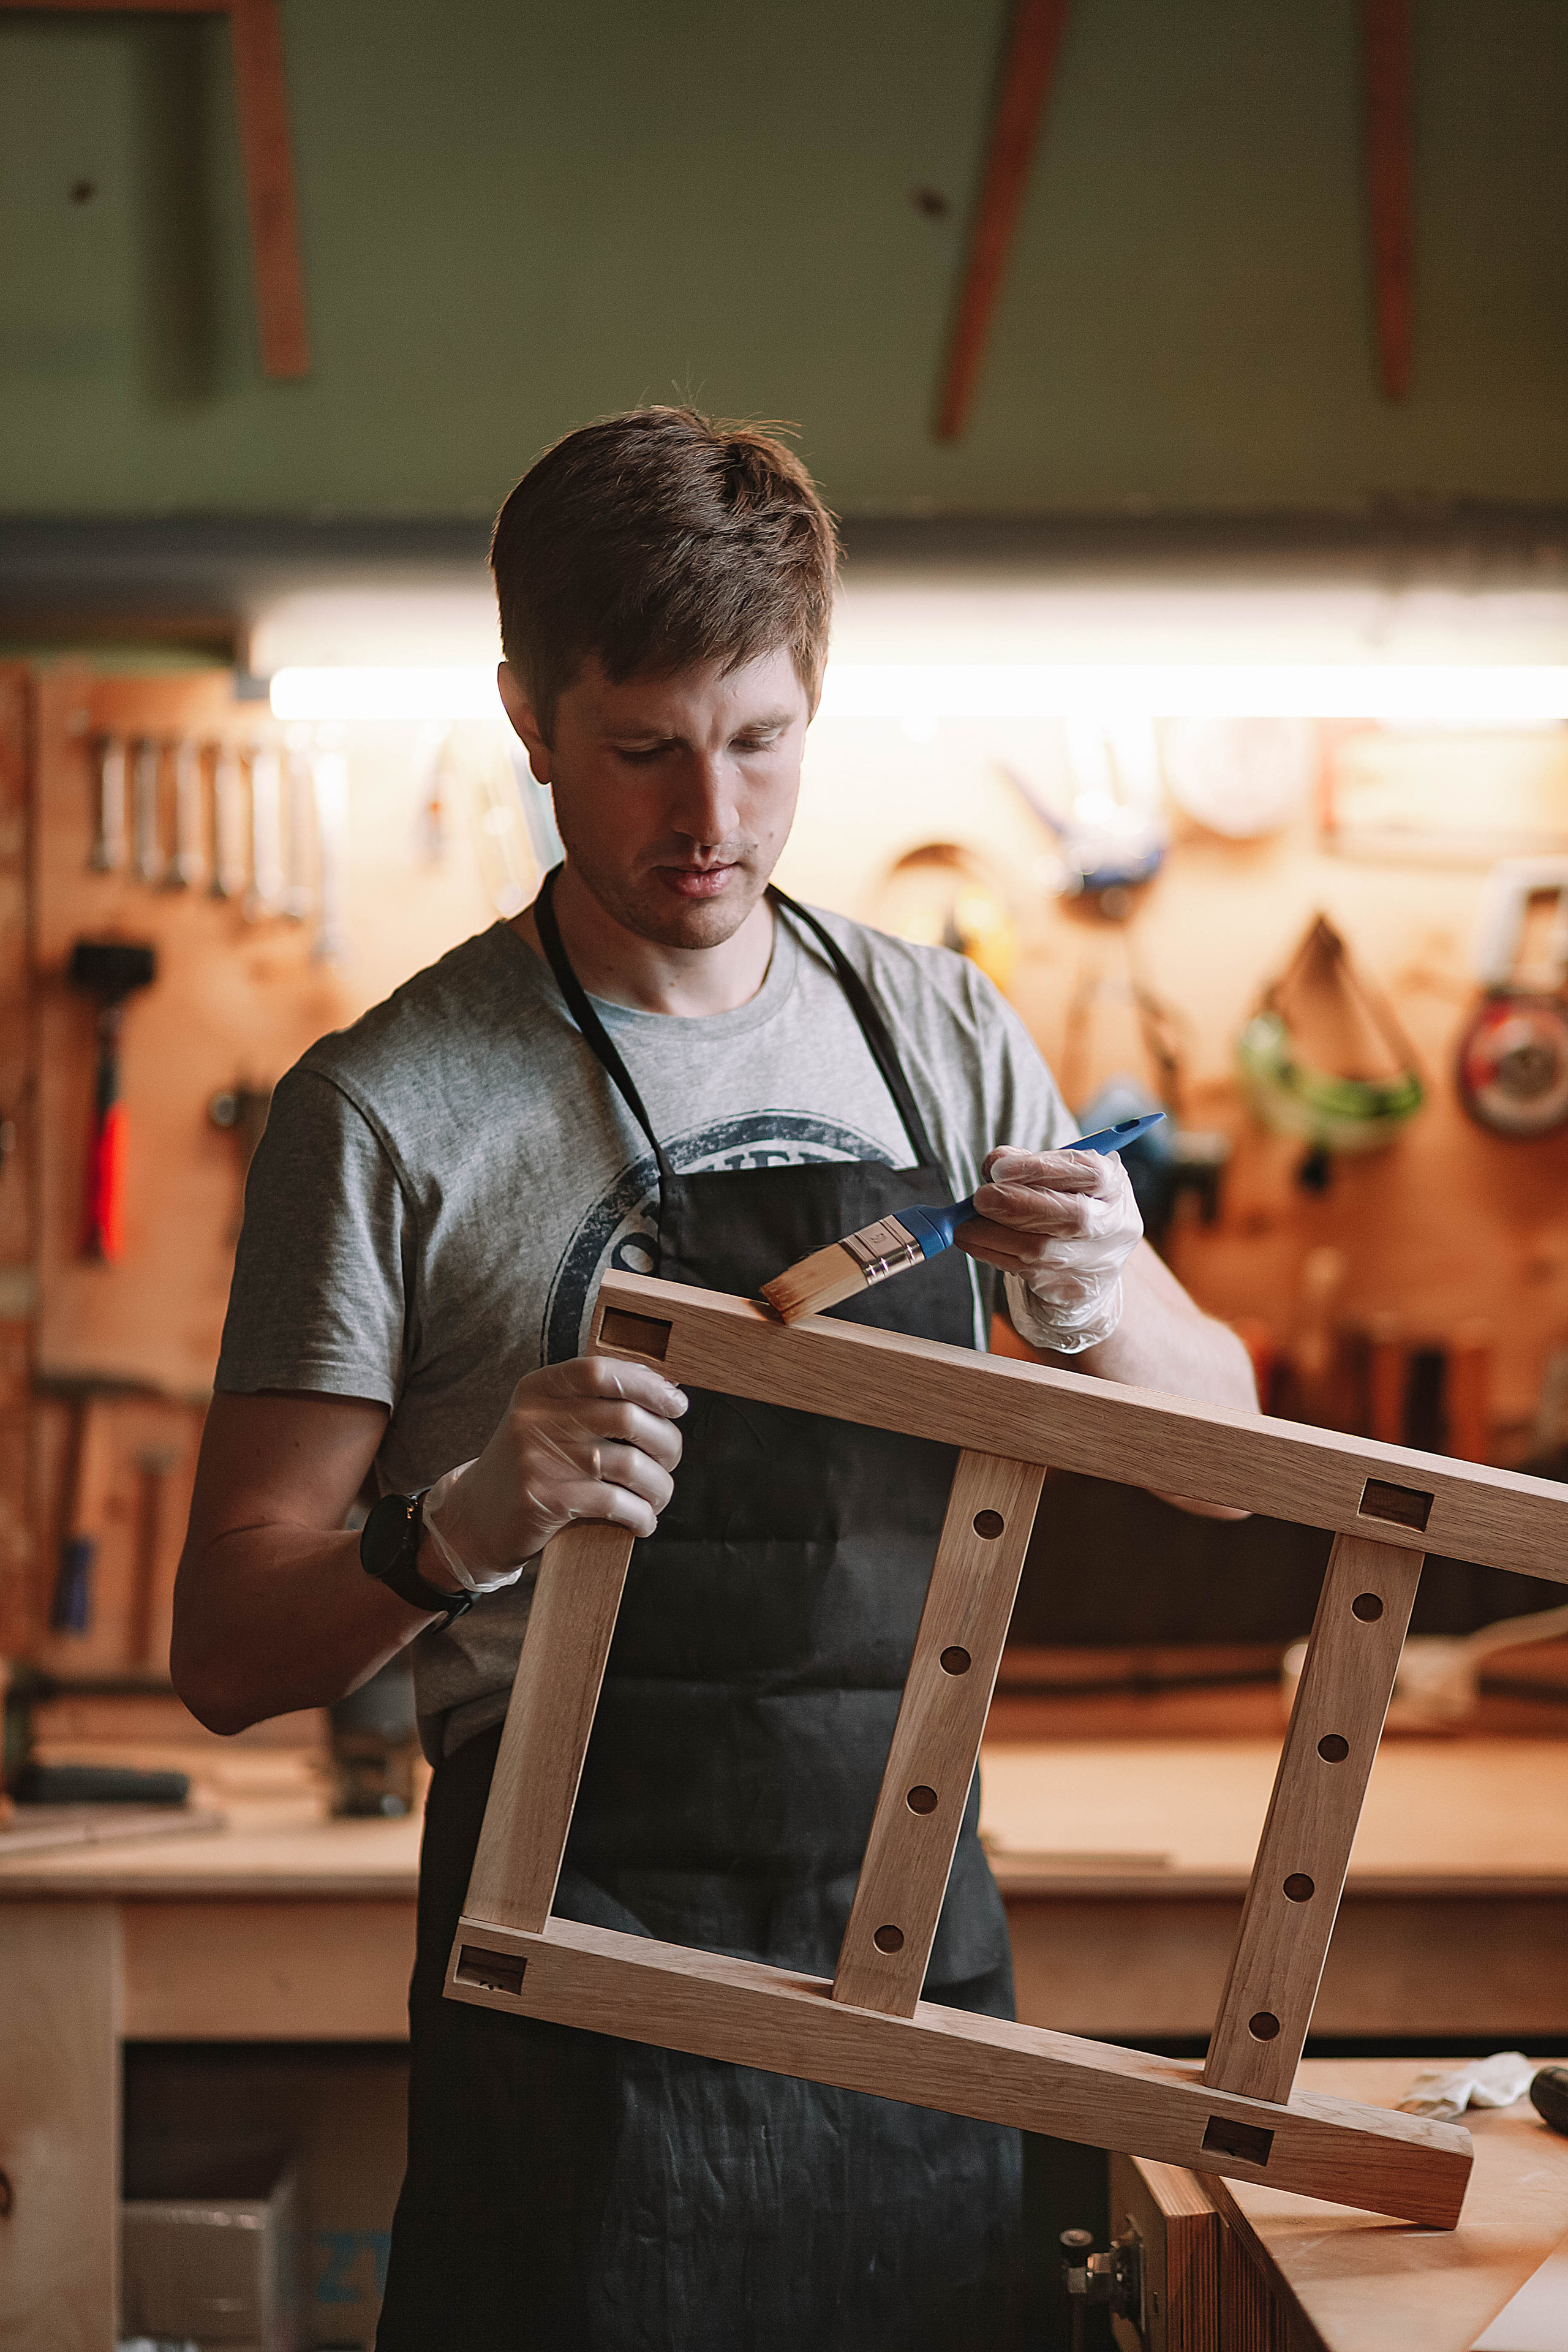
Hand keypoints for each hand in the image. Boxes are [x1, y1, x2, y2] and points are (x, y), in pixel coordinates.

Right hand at [422, 1355, 686, 1588]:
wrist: (475, 1518)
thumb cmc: (528, 1466)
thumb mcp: (545, 1419)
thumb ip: (591, 1402)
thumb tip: (665, 1388)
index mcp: (538, 1389)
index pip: (601, 1371)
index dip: (648, 1384)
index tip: (677, 1403)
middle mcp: (535, 1418)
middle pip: (627, 1418)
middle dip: (666, 1441)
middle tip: (670, 1458)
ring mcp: (539, 1459)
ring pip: (629, 1464)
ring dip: (659, 1485)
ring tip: (659, 1497)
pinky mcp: (545, 1499)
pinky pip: (615, 1502)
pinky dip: (640, 1514)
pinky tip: (642, 1522)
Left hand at [959, 1144, 1142, 1354]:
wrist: (1089, 1270)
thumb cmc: (1066, 1209)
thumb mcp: (1059, 1179)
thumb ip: (1028, 1164)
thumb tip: (994, 1164)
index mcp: (1115, 1187)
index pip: (1090, 1173)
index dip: (1043, 1169)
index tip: (999, 1168)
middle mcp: (1113, 1225)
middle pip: (1072, 1216)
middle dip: (1017, 1204)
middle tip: (980, 1198)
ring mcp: (1096, 1262)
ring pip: (1042, 1249)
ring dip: (993, 1234)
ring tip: (964, 1224)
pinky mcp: (1070, 1290)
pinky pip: (1024, 1271)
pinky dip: (991, 1252)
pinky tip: (972, 1241)